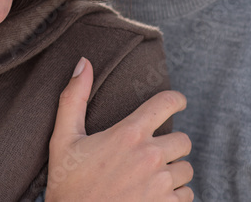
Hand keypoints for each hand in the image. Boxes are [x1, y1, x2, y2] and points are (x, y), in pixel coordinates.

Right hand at [46, 57, 193, 201]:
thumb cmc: (68, 185)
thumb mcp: (63, 140)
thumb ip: (74, 99)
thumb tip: (83, 62)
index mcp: (129, 134)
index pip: (168, 103)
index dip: (177, 99)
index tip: (178, 102)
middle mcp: (149, 157)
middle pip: (183, 140)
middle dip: (171, 145)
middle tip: (153, 154)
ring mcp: (160, 185)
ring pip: (186, 170)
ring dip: (174, 173)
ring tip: (152, 178)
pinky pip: (186, 195)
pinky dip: (176, 196)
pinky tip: (155, 197)